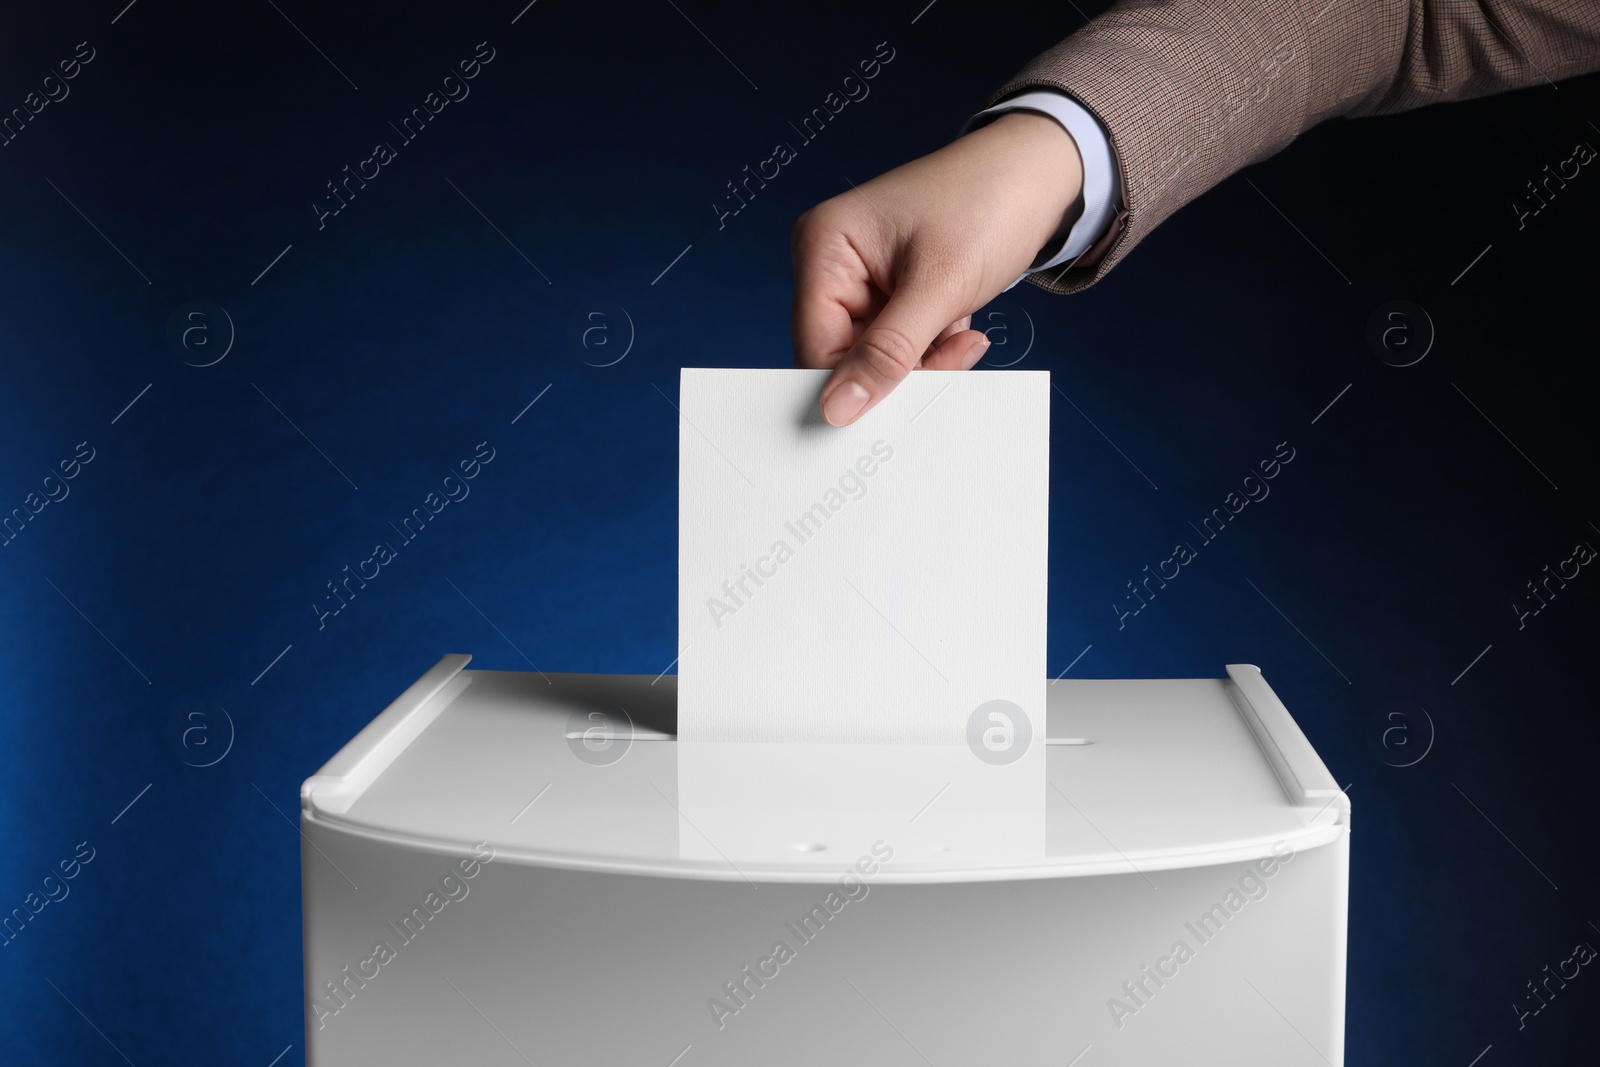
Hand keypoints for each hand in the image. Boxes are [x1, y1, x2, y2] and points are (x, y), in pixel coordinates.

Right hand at [791, 111, 1083, 425]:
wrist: (1038, 172)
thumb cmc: (989, 203)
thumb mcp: (940, 286)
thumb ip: (887, 353)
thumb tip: (836, 410)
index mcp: (824, 247)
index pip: (816, 345)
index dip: (853, 385)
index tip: (902, 406)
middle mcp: (831, 263)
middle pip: (843, 356)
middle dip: (900, 369)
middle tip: (953, 358)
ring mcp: (860, 278)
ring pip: (875, 358)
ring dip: (923, 360)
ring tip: (962, 328)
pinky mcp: (889, 291)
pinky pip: (897, 346)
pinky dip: (932, 348)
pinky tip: (959, 323)